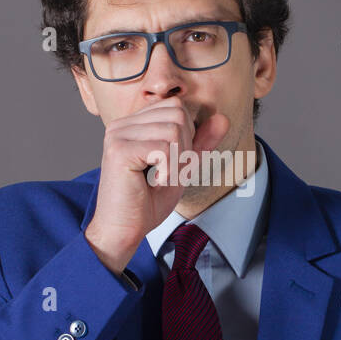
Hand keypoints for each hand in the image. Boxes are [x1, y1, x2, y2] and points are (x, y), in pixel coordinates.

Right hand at [84, 96, 229, 273]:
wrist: (123, 232)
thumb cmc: (146, 204)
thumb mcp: (182, 168)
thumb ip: (200, 143)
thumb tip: (222, 118)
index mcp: (132, 124)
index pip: (176, 107)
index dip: (187, 135)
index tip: (171, 164)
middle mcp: (121, 124)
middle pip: (178, 114)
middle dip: (185, 147)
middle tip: (168, 173)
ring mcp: (118, 135)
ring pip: (174, 130)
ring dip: (178, 161)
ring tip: (161, 179)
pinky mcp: (119, 150)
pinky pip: (164, 147)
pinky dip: (169, 169)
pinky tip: (155, 182)